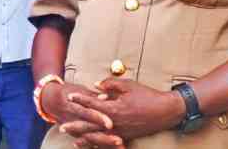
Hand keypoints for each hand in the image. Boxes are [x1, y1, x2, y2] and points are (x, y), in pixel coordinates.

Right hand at [40, 81, 120, 144]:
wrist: (51, 100)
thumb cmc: (68, 92)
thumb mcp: (78, 90)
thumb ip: (92, 95)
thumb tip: (105, 97)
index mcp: (71, 105)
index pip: (85, 112)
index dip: (97, 118)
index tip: (110, 123)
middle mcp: (71, 119)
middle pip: (88, 130)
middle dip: (103, 136)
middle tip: (118, 140)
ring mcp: (72, 129)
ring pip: (89, 139)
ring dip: (104, 143)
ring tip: (119, 146)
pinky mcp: (75, 134)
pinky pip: (87, 142)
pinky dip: (98, 145)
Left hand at [68, 78, 185, 140]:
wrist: (166, 111)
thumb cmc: (147, 96)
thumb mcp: (128, 85)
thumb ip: (110, 84)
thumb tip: (95, 86)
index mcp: (114, 108)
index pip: (93, 103)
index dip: (80, 99)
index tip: (69, 96)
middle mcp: (115, 122)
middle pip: (91, 124)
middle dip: (76, 124)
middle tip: (61, 126)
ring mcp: (121, 131)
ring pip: (98, 136)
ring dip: (84, 136)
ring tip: (71, 137)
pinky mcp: (127, 136)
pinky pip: (108, 142)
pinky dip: (97, 143)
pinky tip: (90, 145)